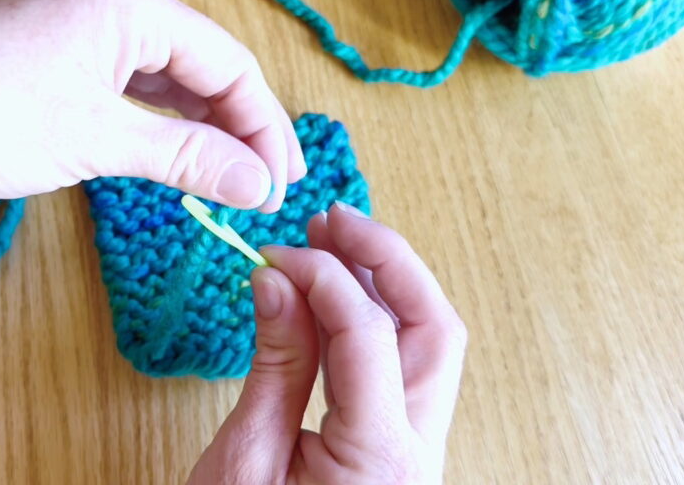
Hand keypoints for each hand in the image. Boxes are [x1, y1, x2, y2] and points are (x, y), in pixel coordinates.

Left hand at [0, 0, 305, 210]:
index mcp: (130, 4)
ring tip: (228, 182)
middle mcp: (110, 6)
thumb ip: (186, 158)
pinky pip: (128, 91)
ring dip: (200, 132)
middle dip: (239, 130)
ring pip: (167, 82)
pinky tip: (173, 160)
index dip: (265, 129)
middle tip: (263, 191)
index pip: (230, 64)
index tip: (279, 187)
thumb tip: (258, 182)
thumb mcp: (95, 140)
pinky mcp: (54, 62)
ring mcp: (79, 33)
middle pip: (204, 68)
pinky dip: (157, 128)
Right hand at [189, 203, 467, 483]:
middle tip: (332, 222)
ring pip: (429, 344)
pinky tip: (331, 296)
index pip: (370, 335)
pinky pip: (401, 366)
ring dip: (386, 285)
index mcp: (381, 460)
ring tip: (329, 245)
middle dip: (390, 262)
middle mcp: (418, 452)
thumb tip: (279, 279)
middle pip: (436, 329)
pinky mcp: (397, 446)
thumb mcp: (247, 458)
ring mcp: (415, 449)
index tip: (278, 253)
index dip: (324, 279)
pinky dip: (371, 320)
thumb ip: (275, 364)